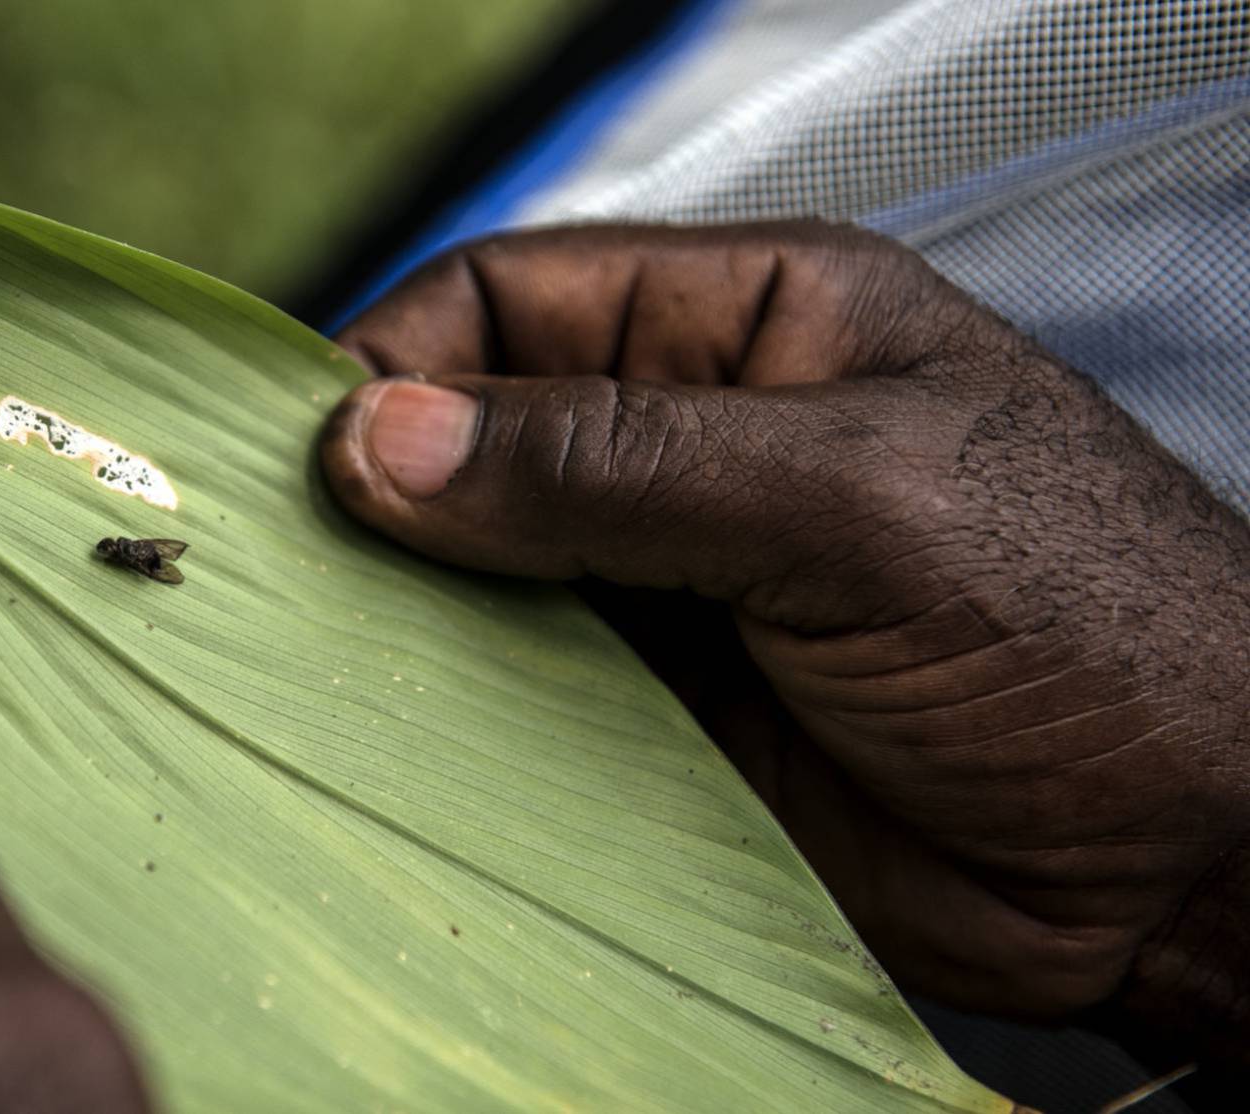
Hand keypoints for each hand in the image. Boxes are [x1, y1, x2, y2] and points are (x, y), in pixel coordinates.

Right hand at [320, 224, 1249, 1063]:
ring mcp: (670, 579)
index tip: (308, 451)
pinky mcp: (663, 706)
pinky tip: (404, 727)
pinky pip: (518, 686)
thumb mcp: (845, 504)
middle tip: (287, 563)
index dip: (399, 355)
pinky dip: (453, 704)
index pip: (515, 295)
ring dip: (405, 605)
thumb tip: (380, 435)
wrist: (1188, 862)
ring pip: (480, 565)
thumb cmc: (1080, 630)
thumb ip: (611, 462)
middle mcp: (693, 438)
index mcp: (753, 323)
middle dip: (381, 488)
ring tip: (324, 651)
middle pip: (477, 428)